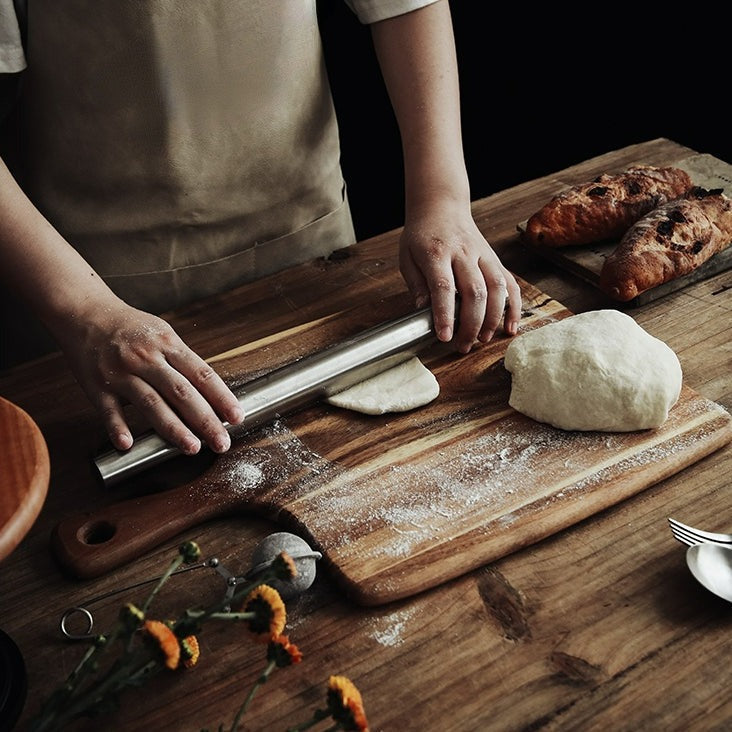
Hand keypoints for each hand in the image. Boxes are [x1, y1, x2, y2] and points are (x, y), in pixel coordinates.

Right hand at [57, 299, 244, 453]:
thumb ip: (184, 363)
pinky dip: (117, 427)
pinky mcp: (97, 386)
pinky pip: (108, 410)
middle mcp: (147, 358)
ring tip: (192, 447)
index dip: (221, 397)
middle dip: (205, 419)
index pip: (202, 374)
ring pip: (151, 403)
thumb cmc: (130, 328)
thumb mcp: (163, 334)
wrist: (84, 312)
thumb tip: (212, 394)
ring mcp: (121, 373)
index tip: (237, 417)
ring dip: (173, 428)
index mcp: (168, 345)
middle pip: (181, 392)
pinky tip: (127, 445)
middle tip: (222, 442)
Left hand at [399, 202, 521, 352]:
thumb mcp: (408, 258)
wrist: (441, 206)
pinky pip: (510, 283)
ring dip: (494, 318)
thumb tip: (423, 312)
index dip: (445, 314)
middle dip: (471, 323)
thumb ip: (417, 285)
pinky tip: (510, 327)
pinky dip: (514, 307)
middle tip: (463, 345)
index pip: (444, 287)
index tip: (444, 337)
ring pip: (497, 288)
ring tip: (483, 339)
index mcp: (437, 252)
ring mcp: (484, 255)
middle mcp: (464, 253)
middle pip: (475, 291)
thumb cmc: (422, 235)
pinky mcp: (496, 259)